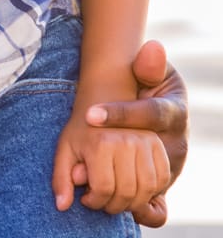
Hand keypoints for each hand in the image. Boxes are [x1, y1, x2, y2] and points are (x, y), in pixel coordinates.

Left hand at [53, 110, 169, 216]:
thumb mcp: (65, 151)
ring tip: (119, 198)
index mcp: (100, 143)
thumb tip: (61, 206)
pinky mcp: (158, 144)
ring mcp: (145, 141)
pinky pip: (162, 178)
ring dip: (134, 202)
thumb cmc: (81, 131)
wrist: (102, 101)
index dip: (94, 202)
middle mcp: (125, 141)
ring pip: (146, 189)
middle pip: (126, 192)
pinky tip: (136, 189)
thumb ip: (61, 180)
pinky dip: (151, 191)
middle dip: (113, 205)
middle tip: (103, 201)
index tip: (87, 198)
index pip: (103, 190)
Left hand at [75, 40, 188, 226]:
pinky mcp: (162, 185)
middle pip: (149, 154)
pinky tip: (116, 206)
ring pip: (153, 182)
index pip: (150, 113)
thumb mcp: (146, 68)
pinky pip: (159, 206)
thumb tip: (154, 48)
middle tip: (81, 161)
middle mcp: (177, 141)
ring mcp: (171, 166)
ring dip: (121, 185)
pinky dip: (141, 210)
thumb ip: (147, 64)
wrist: (152, 102)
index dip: (120, 114)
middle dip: (114, 157)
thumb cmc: (147, 82)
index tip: (90, 113)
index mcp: (174, 110)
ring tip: (88, 185)